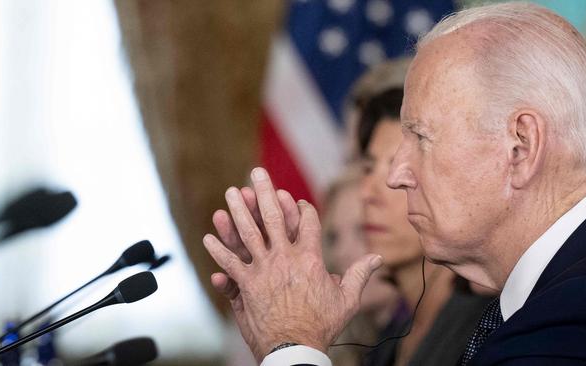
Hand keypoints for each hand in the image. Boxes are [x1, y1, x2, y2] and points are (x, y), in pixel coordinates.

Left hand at [203, 167, 382, 360]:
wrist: (296, 346)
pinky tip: (207, 237)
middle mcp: (286, 258)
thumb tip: (378, 258)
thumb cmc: (322, 324)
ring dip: (238, 211)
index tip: (295, 199)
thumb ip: (359, 274)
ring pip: (248, 233)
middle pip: (274, 217)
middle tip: (256, 172)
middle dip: (264, 192)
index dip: (302, 208)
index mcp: (311, 258)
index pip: (308, 222)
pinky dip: (219, 251)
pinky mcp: (247, 284)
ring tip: (231, 193)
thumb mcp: (347, 299)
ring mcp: (264, 269)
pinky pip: (230, 263)